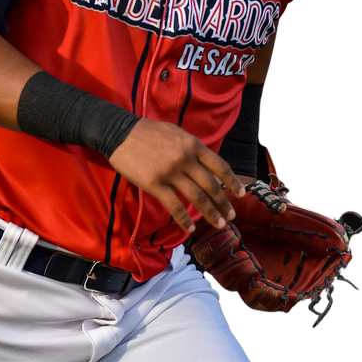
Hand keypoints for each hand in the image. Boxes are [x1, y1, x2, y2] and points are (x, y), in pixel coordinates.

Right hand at [108, 118, 245, 233]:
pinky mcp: (155, 184)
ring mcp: (170, 172)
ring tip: (219, 224)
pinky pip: (175, 206)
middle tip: (231, 216)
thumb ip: (192, 148)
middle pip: (211, 185)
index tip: (240, 194)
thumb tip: (206, 164)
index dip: (232, 182)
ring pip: (197, 198)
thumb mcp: (176, 133)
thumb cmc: (148, 132)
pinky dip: (185, 220)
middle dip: (223, 203)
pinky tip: (192, 229)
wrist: (120, 134)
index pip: (219, 166)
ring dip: (211, 214)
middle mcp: (185, 159)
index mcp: (192, 145)